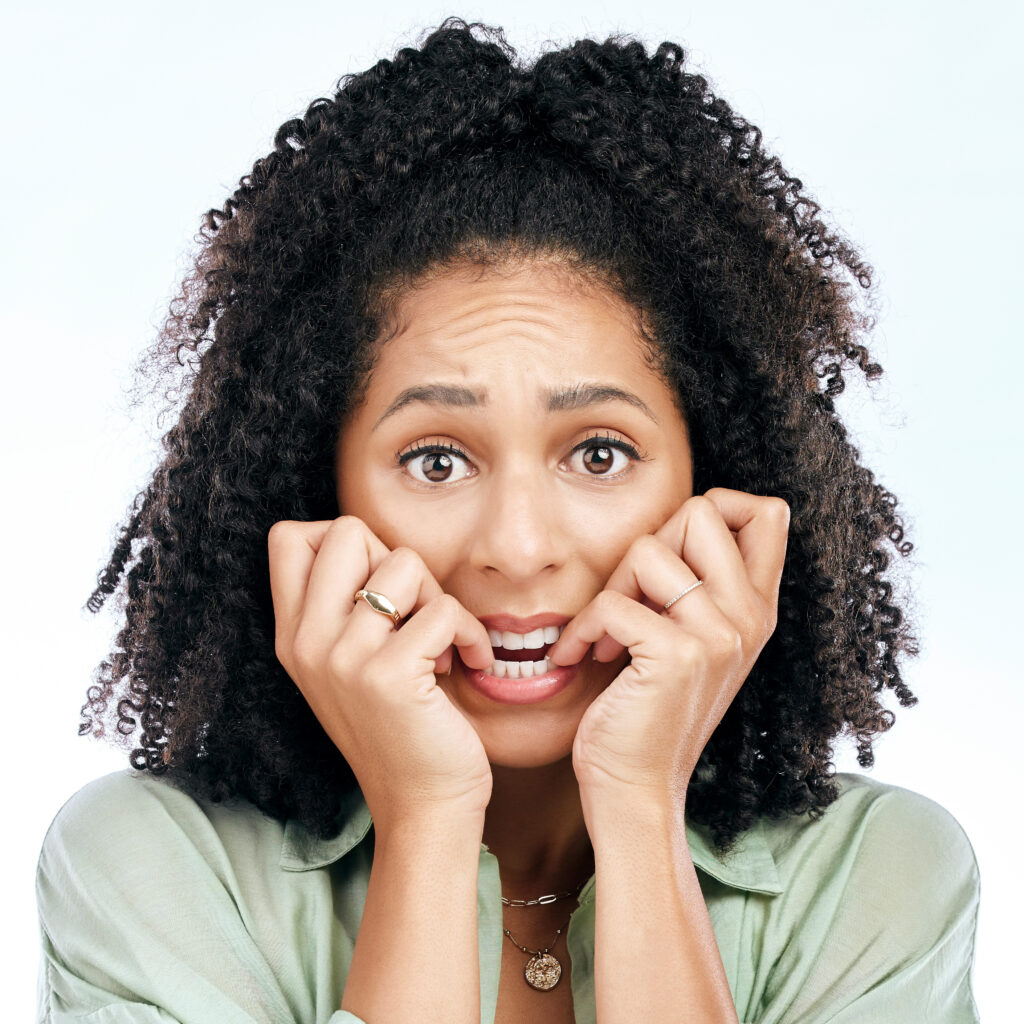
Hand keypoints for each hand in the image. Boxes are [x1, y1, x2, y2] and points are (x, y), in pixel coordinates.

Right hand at [268, 516, 495, 829]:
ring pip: (405, 563)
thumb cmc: (399, 727)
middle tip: (413, 610)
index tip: (376, 585)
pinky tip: (466, 663)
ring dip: (439, 597)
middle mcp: (307, 642)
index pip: (288, 537)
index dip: (343, 540)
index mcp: (292, 636)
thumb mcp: (349, 666)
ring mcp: (343, 658)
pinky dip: (470, 634)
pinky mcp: (389, 675)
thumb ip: (343, 607)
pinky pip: (444, 609)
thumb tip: (375, 544)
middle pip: (347, 530)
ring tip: (440, 642)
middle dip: (395, 559)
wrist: (421, 806)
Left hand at [547, 488, 789, 799]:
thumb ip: (699, 584)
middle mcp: (749, 617)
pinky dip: (583, 628)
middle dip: (648, 542)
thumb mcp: (691, 639)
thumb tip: (679, 518)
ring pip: (647, 549)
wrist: (638, 788)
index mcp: (757, 608)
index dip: (718, 506)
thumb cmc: (651, 708)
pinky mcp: (678, 657)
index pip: (770, 511)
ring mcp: (719, 635)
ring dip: (610, 587)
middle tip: (630, 594)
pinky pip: (612, 603)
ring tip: (606, 631)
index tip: (674, 552)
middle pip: (702, 510)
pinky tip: (583, 657)